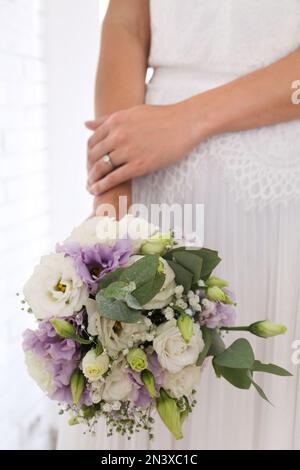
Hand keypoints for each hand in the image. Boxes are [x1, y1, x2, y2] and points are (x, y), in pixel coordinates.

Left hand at [86, 101, 206, 195]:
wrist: (185, 123)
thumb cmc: (160, 117)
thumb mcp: (131, 112)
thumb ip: (107, 119)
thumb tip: (85, 124)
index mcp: (115, 121)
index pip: (92, 141)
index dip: (88, 155)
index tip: (89, 164)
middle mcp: (118, 134)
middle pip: (94, 156)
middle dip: (89, 169)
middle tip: (89, 178)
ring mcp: (128, 150)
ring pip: (101, 168)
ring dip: (92, 179)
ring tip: (90, 187)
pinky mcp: (139, 165)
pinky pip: (114, 178)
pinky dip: (102, 186)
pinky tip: (96, 191)